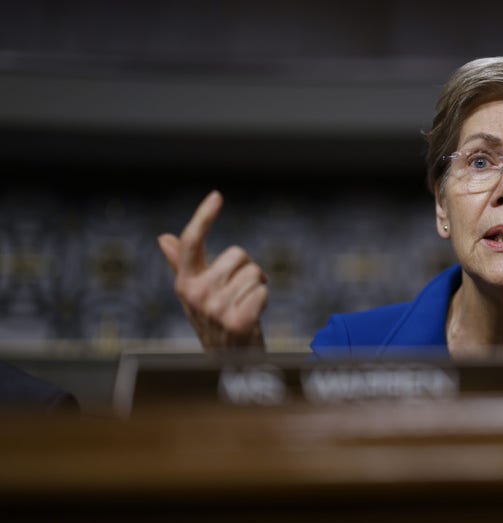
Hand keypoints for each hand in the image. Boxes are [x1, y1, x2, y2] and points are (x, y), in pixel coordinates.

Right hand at [157, 191, 267, 350]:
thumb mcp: (196, 293)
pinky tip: (253, 316)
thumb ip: (181, 264)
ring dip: (258, 287)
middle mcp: (196, 295)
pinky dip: (264, 300)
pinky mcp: (238, 322)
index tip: (217, 195)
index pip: (191, 243)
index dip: (203, 217)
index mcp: (185, 283)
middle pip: (239, 254)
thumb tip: (163, 238)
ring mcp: (216, 309)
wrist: (229, 362)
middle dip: (248, 269)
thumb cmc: (216, 322)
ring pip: (255, 272)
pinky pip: (263, 291)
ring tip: (246, 306)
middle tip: (240, 293)